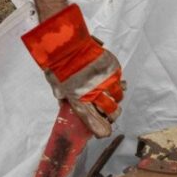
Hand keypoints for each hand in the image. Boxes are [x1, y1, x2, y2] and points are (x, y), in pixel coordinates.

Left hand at [22, 4, 123, 137]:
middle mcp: (94, 93)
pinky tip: (116, 83)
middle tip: (110, 112)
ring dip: (117, 99)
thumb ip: (63, 96)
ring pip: (118, 97)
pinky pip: (120, 82)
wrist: (65, 44)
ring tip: (114, 96)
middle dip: (112, 115)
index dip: (101, 129)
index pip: (93, 121)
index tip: (105, 132)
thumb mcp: (56, 84)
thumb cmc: (57, 64)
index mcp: (79, 100)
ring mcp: (105, 81)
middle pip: (112, 112)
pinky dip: (120, 84)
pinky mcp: (112, 69)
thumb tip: (63, 103)